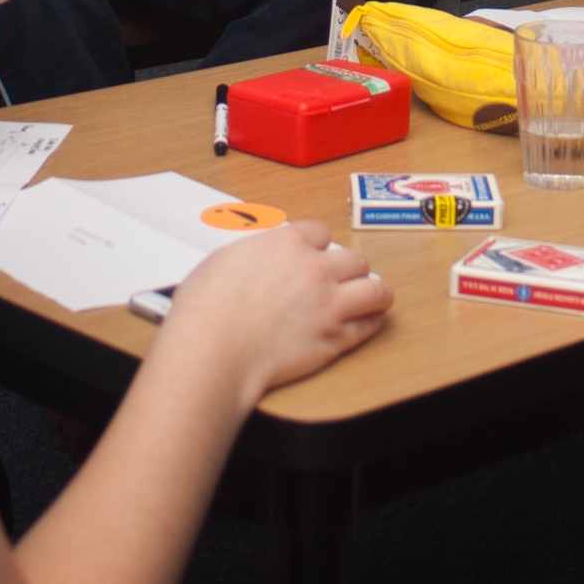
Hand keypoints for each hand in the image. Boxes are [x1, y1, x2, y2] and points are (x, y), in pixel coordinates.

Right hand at [164, 219, 391, 414]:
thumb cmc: (207, 309)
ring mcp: (329, 305)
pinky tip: (369, 320)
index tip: (317, 253)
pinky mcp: (334, 339)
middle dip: (349, 268)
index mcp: (287, 243)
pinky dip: (371, 322)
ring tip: (371, 296)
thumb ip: (254, 253)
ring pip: (375, 290)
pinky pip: (368, 325)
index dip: (319, 245)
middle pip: (354, 259)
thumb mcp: (225, 259)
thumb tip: (258, 258)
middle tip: (343, 278)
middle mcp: (315, 269)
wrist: (213, 351)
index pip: (320, 232)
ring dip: (374, 291)